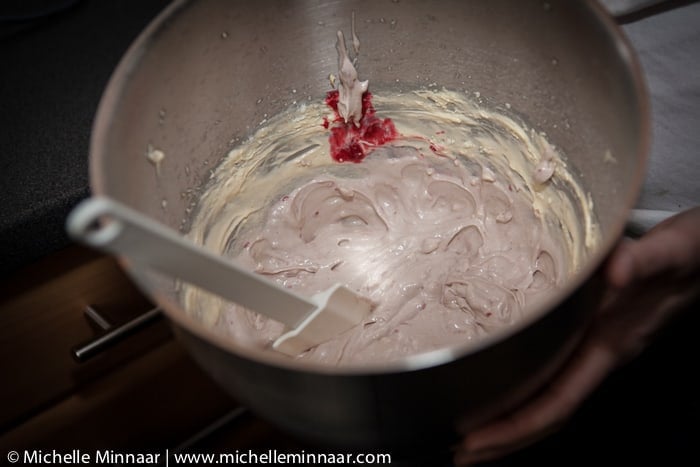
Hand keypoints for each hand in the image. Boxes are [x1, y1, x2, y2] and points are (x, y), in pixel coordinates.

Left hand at [454, 207, 699, 464]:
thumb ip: (642, 260)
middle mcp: (599, 354)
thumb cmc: (689, 254)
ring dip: (512, 420)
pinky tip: (504, 387)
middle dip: (505, 436)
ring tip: (473, 435)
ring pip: (549, 398)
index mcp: (609, 344)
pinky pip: (553, 372)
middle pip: (548, 412)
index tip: (475, 438)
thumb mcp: (667, 252)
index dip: (516, 424)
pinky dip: (525, 388)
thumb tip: (617, 270)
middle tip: (460, 452)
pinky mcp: (591, 332)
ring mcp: (596, 347)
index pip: (557, 399)